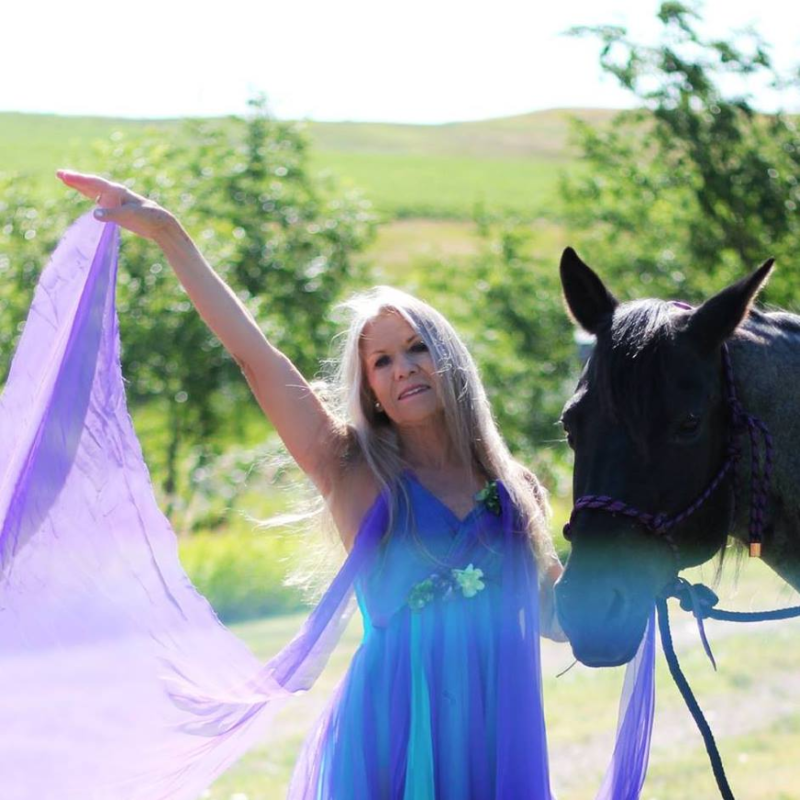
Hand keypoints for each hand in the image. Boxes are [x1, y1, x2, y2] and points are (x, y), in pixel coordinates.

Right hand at [56, 170, 176, 242]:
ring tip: (65, 179)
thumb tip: (93, 214)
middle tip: (59, 173)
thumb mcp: (131, 216)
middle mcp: (115, 193)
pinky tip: (83, 192)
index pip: (94, 183)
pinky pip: (98, 199)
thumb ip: (112, 214)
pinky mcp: (116, 208)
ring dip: (80, 185)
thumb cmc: (148, 217)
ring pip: (93, 190)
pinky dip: (89, 195)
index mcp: (117, 192)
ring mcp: (115, 200)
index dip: (79, 180)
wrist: (160, 223)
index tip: (65, 176)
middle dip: (76, 179)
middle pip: (91, 184)